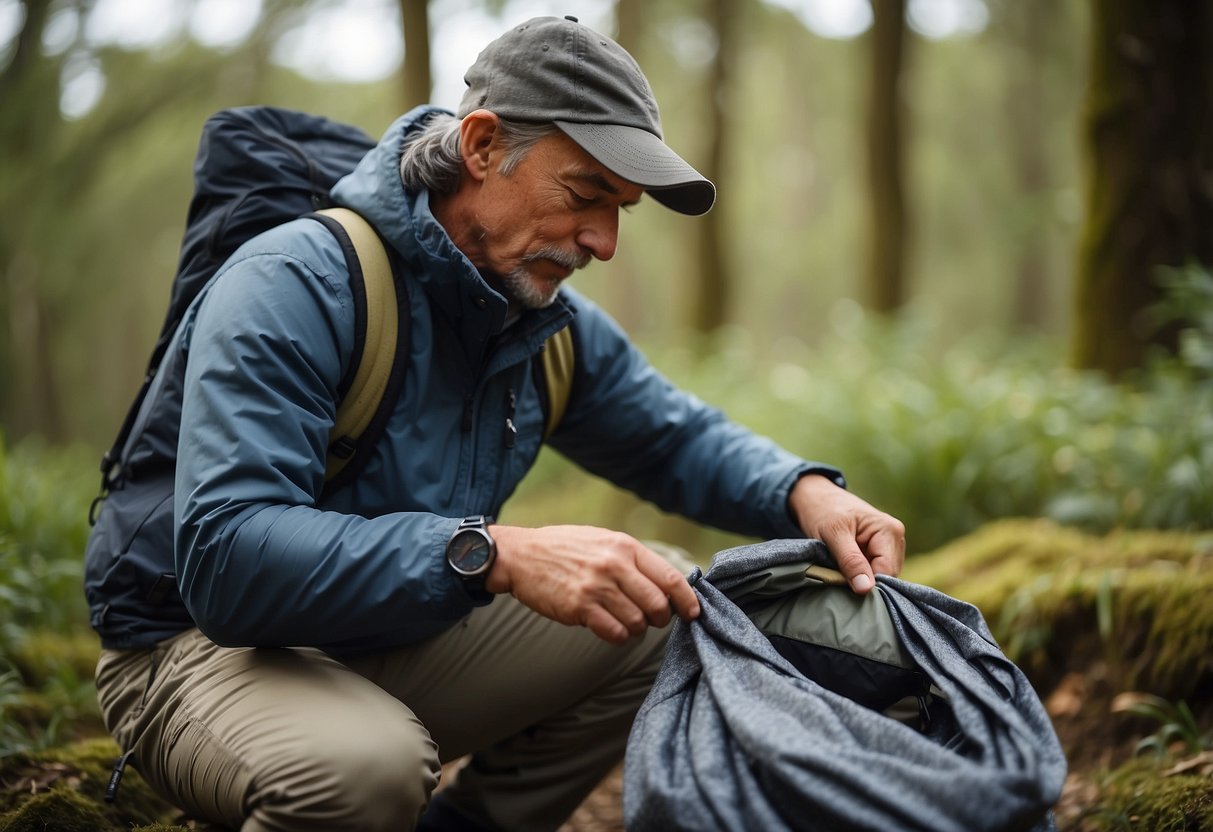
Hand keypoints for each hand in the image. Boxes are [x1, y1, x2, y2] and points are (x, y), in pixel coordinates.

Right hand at [485, 525, 700, 643]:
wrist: (520, 555)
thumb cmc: (565, 548)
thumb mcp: (602, 540)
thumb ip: (632, 559)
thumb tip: (666, 584)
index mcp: (624, 546)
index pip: (669, 577)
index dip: (687, 599)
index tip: (694, 613)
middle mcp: (614, 565)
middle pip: (658, 605)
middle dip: (661, 618)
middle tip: (652, 619)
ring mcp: (596, 587)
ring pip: (638, 623)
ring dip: (636, 628)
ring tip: (623, 620)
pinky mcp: (579, 607)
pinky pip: (615, 633)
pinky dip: (617, 636)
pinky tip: (607, 626)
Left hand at [788, 474, 904, 594]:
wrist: (816, 497)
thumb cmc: (823, 510)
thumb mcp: (833, 535)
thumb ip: (850, 561)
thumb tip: (865, 588)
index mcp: (890, 530)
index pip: (887, 572)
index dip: (867, 584)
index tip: (843, 583)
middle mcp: (896, 538)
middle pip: (887, 576)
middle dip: (864, 581)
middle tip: (838, 573)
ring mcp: (890, 545)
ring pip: (881, 576)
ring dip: (861, 578)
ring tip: (841, 566)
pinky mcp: (880, 550)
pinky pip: (874, 572)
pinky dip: (859, 574)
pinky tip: (846, 566)